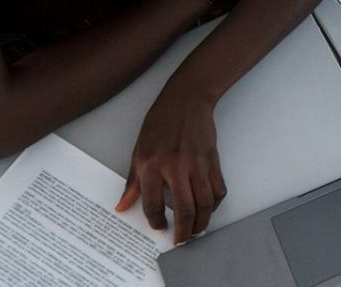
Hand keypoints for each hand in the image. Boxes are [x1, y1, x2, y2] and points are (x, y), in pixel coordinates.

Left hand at [116, 86, 225, 243]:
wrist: (186, 100)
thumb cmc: (161, 122)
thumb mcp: (139, 151)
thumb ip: (133, 182)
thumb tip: (122, 206)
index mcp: (151, 166)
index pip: (152, 204)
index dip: (155, 221)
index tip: (159, 227)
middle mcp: (175, 167)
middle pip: (183, 209)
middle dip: (184, 231)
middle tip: (182, 239)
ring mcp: (196, 164)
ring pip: (204, 203)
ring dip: (202, 222)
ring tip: (197, 230)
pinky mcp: (212, 160)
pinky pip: (217, 189)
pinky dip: (215, 203)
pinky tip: (208, 208)